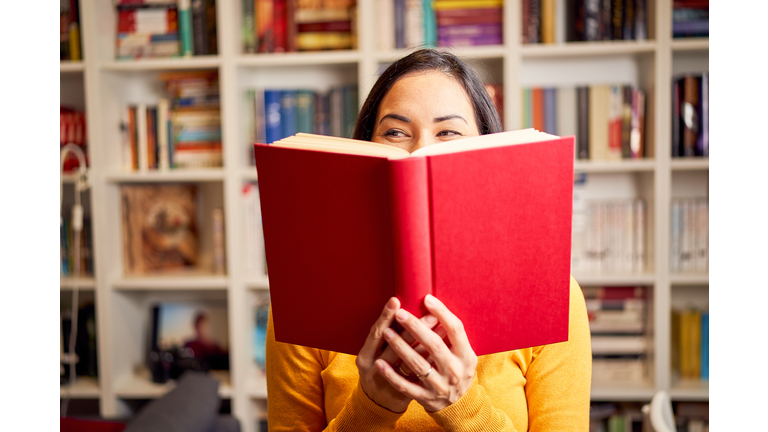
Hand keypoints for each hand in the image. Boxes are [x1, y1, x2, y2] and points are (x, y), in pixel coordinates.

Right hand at [356, 297, 437, 412]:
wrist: (377, 406)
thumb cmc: (377, 371)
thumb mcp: (373, 355)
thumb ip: (384, 336)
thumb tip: (402, 310)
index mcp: (364, 357)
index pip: (375, 333)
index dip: (385, 317)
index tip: (396, 300)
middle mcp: (373, 370)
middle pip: (394, 347)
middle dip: (413, 328)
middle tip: (429, 313)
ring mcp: (388, 384)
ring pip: (409, 362)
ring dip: (426, 343)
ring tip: (440, 327)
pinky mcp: (402, 395)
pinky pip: (418, 376)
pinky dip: (430, 361)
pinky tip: (440, 349)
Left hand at [374, 294, 477, 411]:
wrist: (459, 406)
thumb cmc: (457, 370)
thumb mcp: (463, 354)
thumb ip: (452, 336)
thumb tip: (435, 308)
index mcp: (465, 356)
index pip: (455, 329)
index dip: (442, 313)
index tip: (427, 299)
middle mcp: (454, 371)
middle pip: (434, 345)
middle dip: (415, 327)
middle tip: (400, 313)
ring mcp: (440, 386)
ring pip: (417, 364)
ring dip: (400, 346)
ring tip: (387, 332)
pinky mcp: (425, 398)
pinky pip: (406, 386)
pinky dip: (392, 375)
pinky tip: (380, 362)